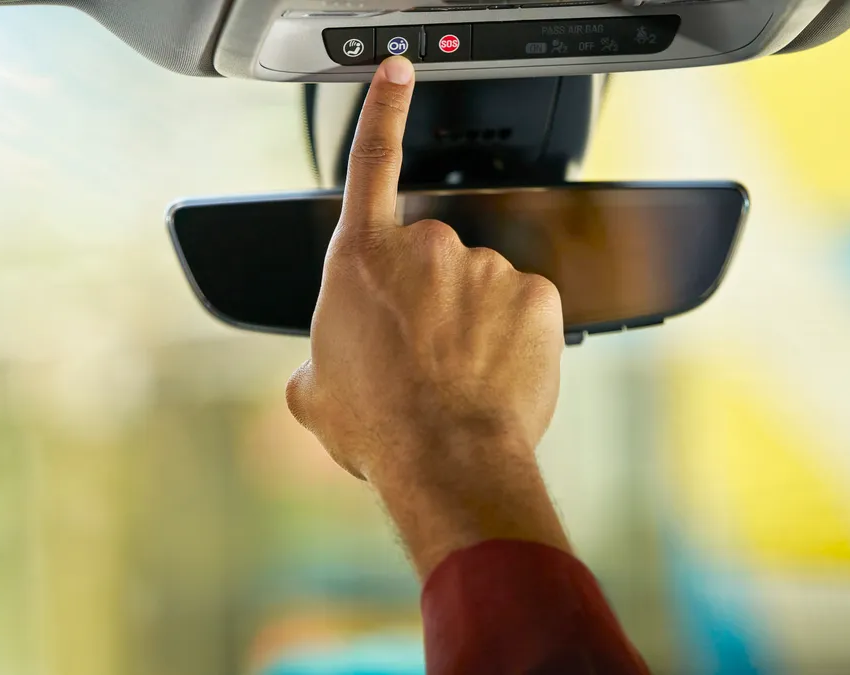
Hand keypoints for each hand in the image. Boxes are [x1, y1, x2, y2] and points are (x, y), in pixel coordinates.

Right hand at [284, 56, 569, 575]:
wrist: (446, 460)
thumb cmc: (379, 428)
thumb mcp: (314, 392)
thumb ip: (319, 354)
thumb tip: (324, 364)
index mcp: (364, 259)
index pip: (372, 162)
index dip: (384, 110)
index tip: (400, 70)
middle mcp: (426, 248)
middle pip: (431, 256)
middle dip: (428, 296)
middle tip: (420, 355)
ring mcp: (484, 266)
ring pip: (480, 284)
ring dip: (470, 320)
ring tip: (455, 376)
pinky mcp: (535, 293)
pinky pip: (523, 306)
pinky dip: (513, 335)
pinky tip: (494, 373)